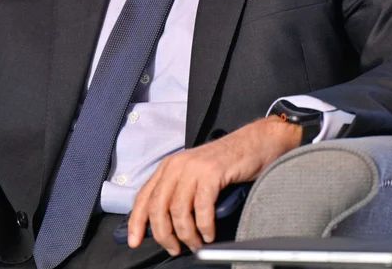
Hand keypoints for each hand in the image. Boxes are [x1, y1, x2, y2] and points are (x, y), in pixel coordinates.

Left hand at [127, 116, 300, 255]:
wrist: (256, 142)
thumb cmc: (228, 162)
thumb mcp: (195, 174)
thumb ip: (179, 192)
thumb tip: (166, 225)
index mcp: (169, 166)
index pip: (144, 197)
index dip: (136, 222)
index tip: (135, 241)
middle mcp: (177, 165)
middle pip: (158, 208)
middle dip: (164, 235)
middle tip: (175, 248)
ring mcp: (194, 168)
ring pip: (178, 212)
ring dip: (187, 235)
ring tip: (197, 244)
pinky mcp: (212, 173)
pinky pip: (201, 209)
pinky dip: (204, 227)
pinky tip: (210, 234)